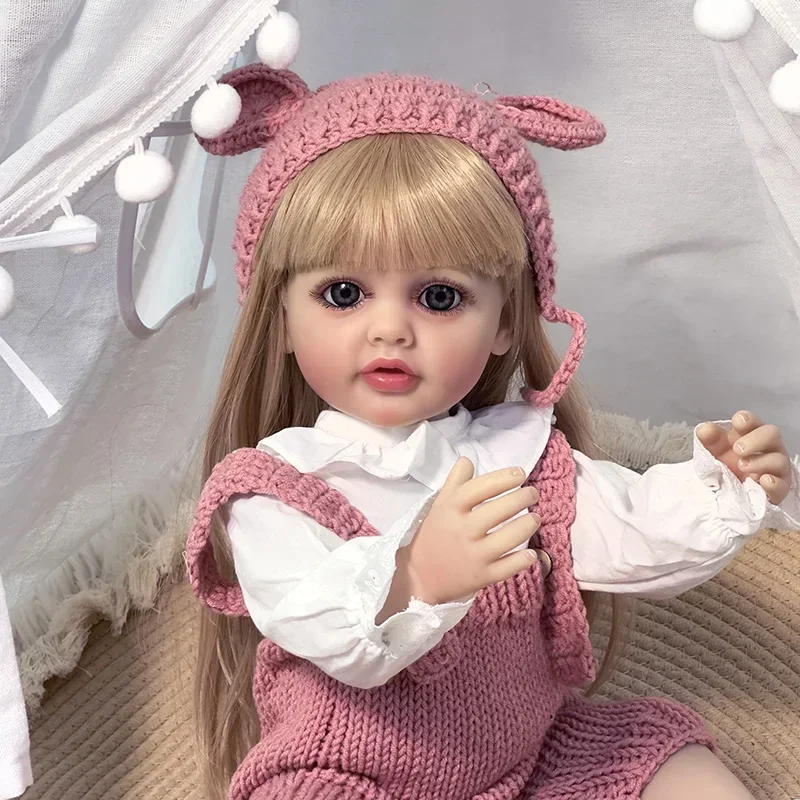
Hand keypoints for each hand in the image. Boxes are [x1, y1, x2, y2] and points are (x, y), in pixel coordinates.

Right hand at [402, 457, 540, 605]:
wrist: (420, 575)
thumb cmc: (435, 534)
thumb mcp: (440, 505)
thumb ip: (455, 482)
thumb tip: (468, 459)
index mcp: (451, 509)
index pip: (480, 488)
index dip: (503, 478)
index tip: (520, 473)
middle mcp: (463, 530)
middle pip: (499, 511)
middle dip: (522, 498)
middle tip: (533, 493)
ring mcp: (473, 555)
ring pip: (508, 538)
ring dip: (527, 525)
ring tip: (536, 518)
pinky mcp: (482, 576)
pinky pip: (508, 568)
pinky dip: (522, 560)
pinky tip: (531, 553)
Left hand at [697, 410, 791, 504]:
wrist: (728, 492)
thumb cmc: (725, 465)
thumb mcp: (714, 451)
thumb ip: (708, 439)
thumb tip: (704, 429)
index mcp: (749, 434)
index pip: (753, 421)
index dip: (748, 419)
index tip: (738, 422)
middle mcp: (767, 448)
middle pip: (772, 434)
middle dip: (755, 439)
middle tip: (738, 449)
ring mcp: (776, 468)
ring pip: (779, 459)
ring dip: (760, 462)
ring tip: (742, 466)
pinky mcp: (778, 489)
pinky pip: (782, 485)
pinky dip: (774, 483)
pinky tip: (764, 481)